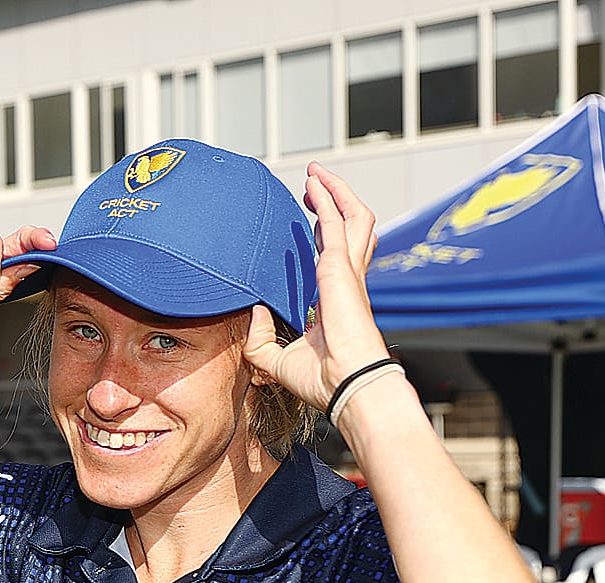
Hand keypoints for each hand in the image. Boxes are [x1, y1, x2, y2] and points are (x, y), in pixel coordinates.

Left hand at [242, 162, 392, 408]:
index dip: (322, 234)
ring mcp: (348, 272)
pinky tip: (315, 184)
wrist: (347, 385)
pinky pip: (337, 222)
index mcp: (335, 299)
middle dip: (334, 202)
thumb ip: (260, 339)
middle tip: (312, 187)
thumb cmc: (323, 380)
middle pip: (350, 228)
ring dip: (336, 192)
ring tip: (316, 175)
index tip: (308, 220)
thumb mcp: (277, 360)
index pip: (333, 255)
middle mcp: (346, 280)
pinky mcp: (341, 268)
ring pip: (353, 217)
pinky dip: (328, 199)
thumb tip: (251, 311)